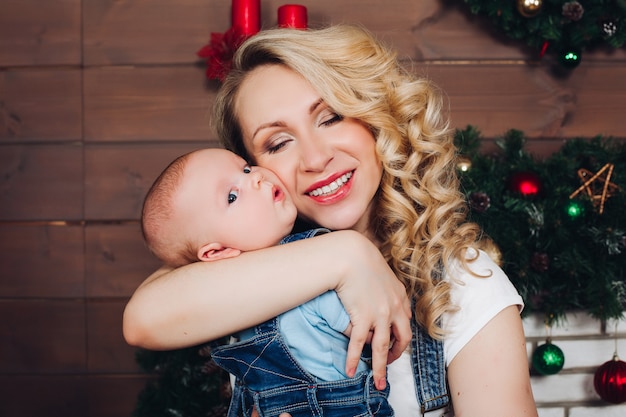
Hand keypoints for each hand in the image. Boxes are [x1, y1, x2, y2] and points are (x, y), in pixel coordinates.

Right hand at [333, 231, 411, 389]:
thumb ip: (385, 285)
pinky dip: (355, 359)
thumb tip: (381, 293)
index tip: (395, 343)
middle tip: (389, 365)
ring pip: (383, 348)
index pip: (405, 322)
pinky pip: (360, 344)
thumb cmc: (361, 258)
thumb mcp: (381, 271)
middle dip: (397, 355)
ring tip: (377, 383)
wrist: (351, 254)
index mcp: (400, 297)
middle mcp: (395, 308)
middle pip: (402, 339)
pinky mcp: (364, 317)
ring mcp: (380, 314)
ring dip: (380, 368)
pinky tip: (350, 370)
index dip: (400, 336)